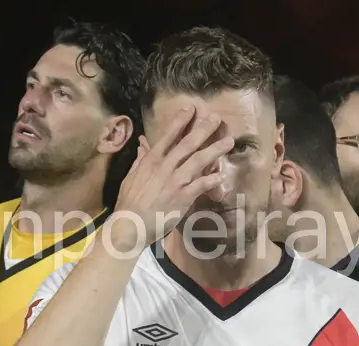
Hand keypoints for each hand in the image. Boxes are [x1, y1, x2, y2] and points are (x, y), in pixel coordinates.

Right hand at [111, 105, 233, 249]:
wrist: (130, 224)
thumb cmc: (129, 202)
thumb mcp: (131, 177)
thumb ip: (140, 159)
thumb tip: (143, 144)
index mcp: (151, 160)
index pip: (168, 135)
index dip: (180, 120)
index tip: (190, 107)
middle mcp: (165, 167)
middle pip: (187, 144)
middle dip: (203, 129)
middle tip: (216, 118)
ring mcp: (175, 182)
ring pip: (198, 161)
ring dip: (214, 150)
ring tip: (228, 141)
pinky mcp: (183, 197)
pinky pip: (201, 185)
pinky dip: (212, 179)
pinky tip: (222, 174)